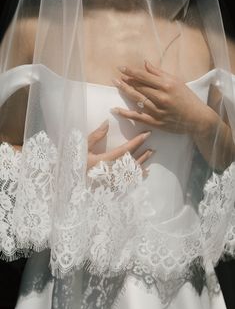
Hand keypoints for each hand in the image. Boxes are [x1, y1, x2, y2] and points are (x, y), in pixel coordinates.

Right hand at [12, 121, 152, 173]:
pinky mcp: (111, 186)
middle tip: (153, 147)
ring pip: (131, 171)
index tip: (147, 134)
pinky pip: (128, 181)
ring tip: (151, 155)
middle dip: (143, 154)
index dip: (137, 142)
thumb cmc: (73, 164)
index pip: (125, 150)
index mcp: (104, 160)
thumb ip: (95, 136)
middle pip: (131, 162)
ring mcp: (112, 180)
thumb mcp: (81, 148)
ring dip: (142, 163)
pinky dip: (137, 177)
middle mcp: (110, 171)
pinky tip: (145, 173)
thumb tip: (107, 122)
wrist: (67, 185)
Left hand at [112, 61, 217, 135]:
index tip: (121, 68)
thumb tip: (145, 64)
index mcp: (167, 85)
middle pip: (139, 87)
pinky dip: (126, 113)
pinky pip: (138, 117)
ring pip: (137, 100)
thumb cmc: (187, 98)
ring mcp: (158, 111)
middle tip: (115, 78)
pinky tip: (116, 109)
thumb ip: (159, 73)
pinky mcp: (156, 122)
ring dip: (125, 91)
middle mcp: (162, 97)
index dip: (131, 72)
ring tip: (116, 85)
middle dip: (126, 81)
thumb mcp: (176, 82)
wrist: (197, 119)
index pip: (145, 77)